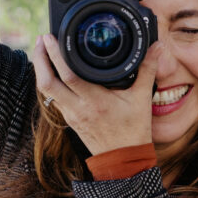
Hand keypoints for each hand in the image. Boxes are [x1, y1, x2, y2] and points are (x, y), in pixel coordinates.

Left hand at [32, 33, 163, 155]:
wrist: (124, 159)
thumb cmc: (134, 130)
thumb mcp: (142, 99)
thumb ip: (147, 70)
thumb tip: (157, 47)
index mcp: (95, 102)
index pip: (68, 76)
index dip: (56, 55)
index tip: (49, 38)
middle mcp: (78, 109)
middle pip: (47, 83)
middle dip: (40, 59)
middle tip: (40, 39)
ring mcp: (71, 115)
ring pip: (46, 92)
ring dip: (41, 70)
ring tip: (42, 51)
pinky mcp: (70, 120)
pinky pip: (52, 98)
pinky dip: (48, 83)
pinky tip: (51, 72)